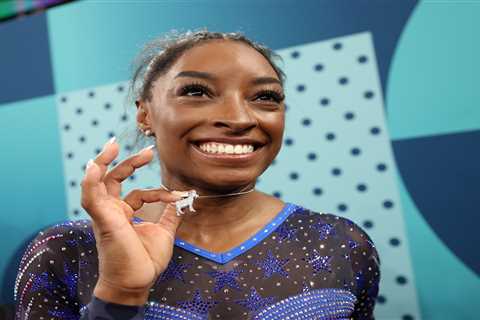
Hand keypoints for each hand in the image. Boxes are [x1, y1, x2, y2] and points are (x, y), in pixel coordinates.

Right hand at [81, 137, 185, 304]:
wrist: (136, 282)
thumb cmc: (145, 261)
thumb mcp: (163, 232)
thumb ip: (170, 214)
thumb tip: (182, 198)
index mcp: (125, 214)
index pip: (141, 192)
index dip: (161, 191)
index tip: (178, 195)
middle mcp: (113, 211)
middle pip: (115, 179)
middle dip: (130, 162)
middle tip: (149, 151)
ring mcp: (105, 214)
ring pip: (97, 182)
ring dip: (103, 162)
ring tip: (112, 144)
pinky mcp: (102, 219)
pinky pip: (90, 196)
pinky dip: (90, 179)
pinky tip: (94, 165)